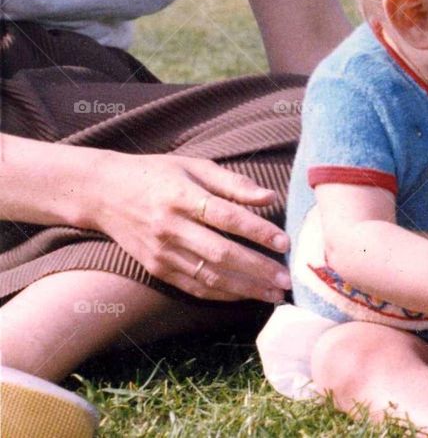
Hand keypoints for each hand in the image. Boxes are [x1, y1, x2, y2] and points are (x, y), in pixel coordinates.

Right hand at [90, 151, 291, 301]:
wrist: (104, 193)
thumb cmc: (158, 174)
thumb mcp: (195, 167)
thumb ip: (234, 183)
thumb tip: (270, 197)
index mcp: (182, 197)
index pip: (227, 217)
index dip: (258, 231)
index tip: (285, 242)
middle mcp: (171, 228)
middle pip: (221, 253)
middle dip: (258, 269)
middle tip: (288, 280)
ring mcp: (162, 252)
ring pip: (209, 276)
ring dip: (246, 289)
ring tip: (275, 294)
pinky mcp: (157, 269)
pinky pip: (194, 287)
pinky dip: (223, 294)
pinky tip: (247, 295)